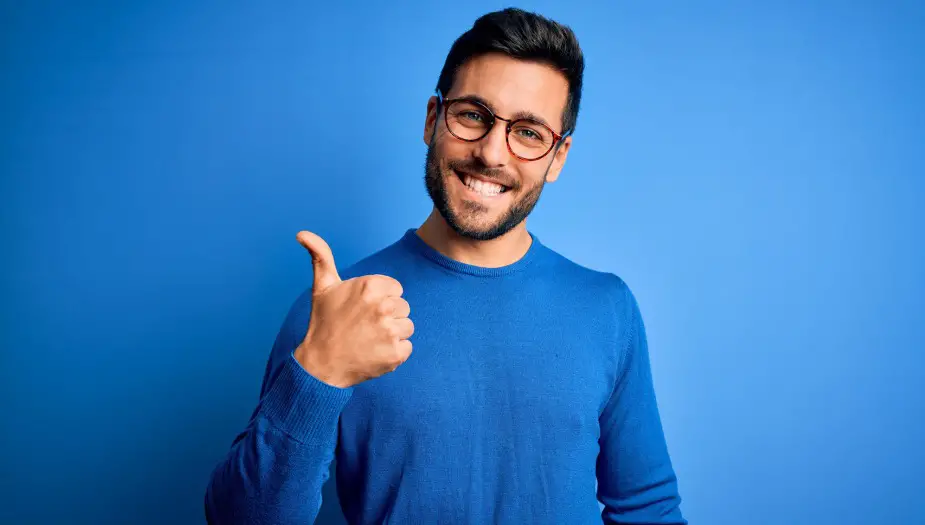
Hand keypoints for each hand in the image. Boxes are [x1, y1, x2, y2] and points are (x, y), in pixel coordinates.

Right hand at [292, 231, 413, 387]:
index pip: (395, 289)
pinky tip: (374, 352)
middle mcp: (383, 306)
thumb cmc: (324, 323)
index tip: (362, 309)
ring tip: (369, 339)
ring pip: (407, 326)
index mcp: (370, 286)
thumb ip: (321, 256)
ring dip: (392, 334)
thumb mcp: (323, 287)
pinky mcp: (396, 354)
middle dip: (387, 315)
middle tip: (364, 326)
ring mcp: (390, 331)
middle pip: (403, 307)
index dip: (380, 299)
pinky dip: (394, 352)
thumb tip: (302, 233)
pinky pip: (407, 347)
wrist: (321, 365)